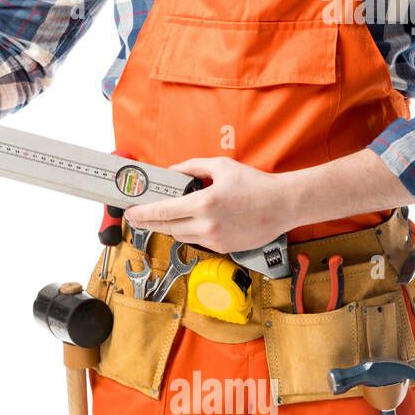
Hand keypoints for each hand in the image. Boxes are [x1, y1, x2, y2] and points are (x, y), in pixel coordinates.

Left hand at [123, 156, 290, 252]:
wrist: (284, 205)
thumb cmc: (256, 184)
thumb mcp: (221, 166)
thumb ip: (192, 168)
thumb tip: (172, 172)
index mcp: (204, 203)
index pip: (163, 212)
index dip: (143, 214)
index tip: (130, 213)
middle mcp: (207, 225)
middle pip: (167, 227)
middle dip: (148, 223)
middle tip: (136, 218)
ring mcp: (215, 239)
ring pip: (180, 236)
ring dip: (169, 227)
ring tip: (162, 218)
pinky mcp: (223, 248)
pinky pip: (197, 241)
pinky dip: (189, 232)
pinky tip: (188, 223)